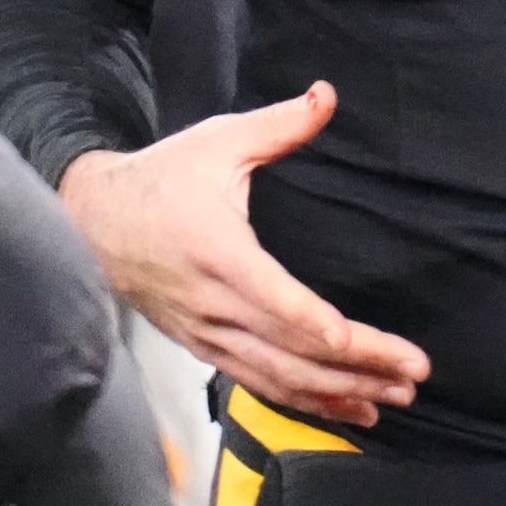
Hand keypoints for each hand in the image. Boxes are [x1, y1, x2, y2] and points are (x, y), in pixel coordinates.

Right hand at [58, 82, 430, 426]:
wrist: (93, 221)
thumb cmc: (161, 177)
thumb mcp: (217, 141)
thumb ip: (279, 125)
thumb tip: (327, 95)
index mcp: (216, 250)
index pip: (269, 295)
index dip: (310, 321)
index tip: (350, 340)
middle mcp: (213, 303)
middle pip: (289, 347)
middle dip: (355, 365)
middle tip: (412, 372)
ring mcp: (208, 333)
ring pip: (279, 376)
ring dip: (339, 392)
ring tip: (396, 395)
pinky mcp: (206, 348)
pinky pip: (261, 384)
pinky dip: (307, 403)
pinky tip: (351, 411)